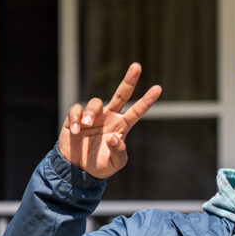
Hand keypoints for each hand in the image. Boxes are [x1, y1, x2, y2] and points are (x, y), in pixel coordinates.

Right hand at [58, 63, 161, 178]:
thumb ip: (119, 152)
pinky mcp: (75, 118)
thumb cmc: (99, 166)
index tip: (159, 88)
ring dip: (91, 112)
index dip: (147, 100)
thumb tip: (115, 137)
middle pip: (121, 94)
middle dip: (130, 80)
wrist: (77, 169)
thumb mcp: (114, 164)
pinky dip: (75, 118)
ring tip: (86, 126)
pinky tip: (75, 130)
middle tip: (137, 66)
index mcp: (122, 126)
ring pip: (96, 102)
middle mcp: (109, 117)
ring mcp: (93, 116)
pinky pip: (76, 109)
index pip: (137, 111)